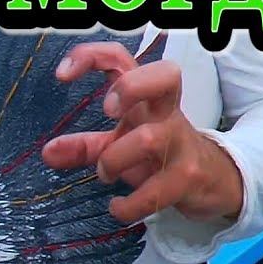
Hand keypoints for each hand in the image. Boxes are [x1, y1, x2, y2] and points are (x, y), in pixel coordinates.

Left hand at [41, 42, 244, 224]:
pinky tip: (118, 207)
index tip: (62, 75)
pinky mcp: (187, 178)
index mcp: (149, 98)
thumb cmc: (161, 152)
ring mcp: (181, 144)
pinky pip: (154, 192)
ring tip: (105, 175)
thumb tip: (48, 153)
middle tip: (107, 111)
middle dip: (131, 87)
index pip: (123, 59)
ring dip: (114, 160)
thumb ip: (85, 146)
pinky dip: (128, 205)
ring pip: (149, 139)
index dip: (92, 56)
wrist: (214, 179)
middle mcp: (168, 113)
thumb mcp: (122, 142)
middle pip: (165, 76)